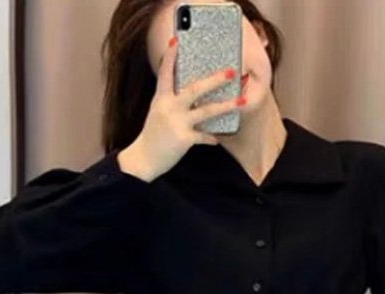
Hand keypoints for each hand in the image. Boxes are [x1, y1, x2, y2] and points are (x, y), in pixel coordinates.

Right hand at [117, 35, 243, 181]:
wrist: (143, 160)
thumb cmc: (153, 135)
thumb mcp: (158, 112)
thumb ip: (172, 101)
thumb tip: (194, 94)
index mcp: (161, 99)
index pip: (165, 73)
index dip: (171, 57)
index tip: (177, 41)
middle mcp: (169, 107)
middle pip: (195, 89)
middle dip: (215, 80)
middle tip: (231, 72)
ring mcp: (177, 122)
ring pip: (206, 111)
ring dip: (226, 105)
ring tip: (241, 101)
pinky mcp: (183, 139)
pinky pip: (204, 136)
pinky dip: (211, 138)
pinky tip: (217, 140)